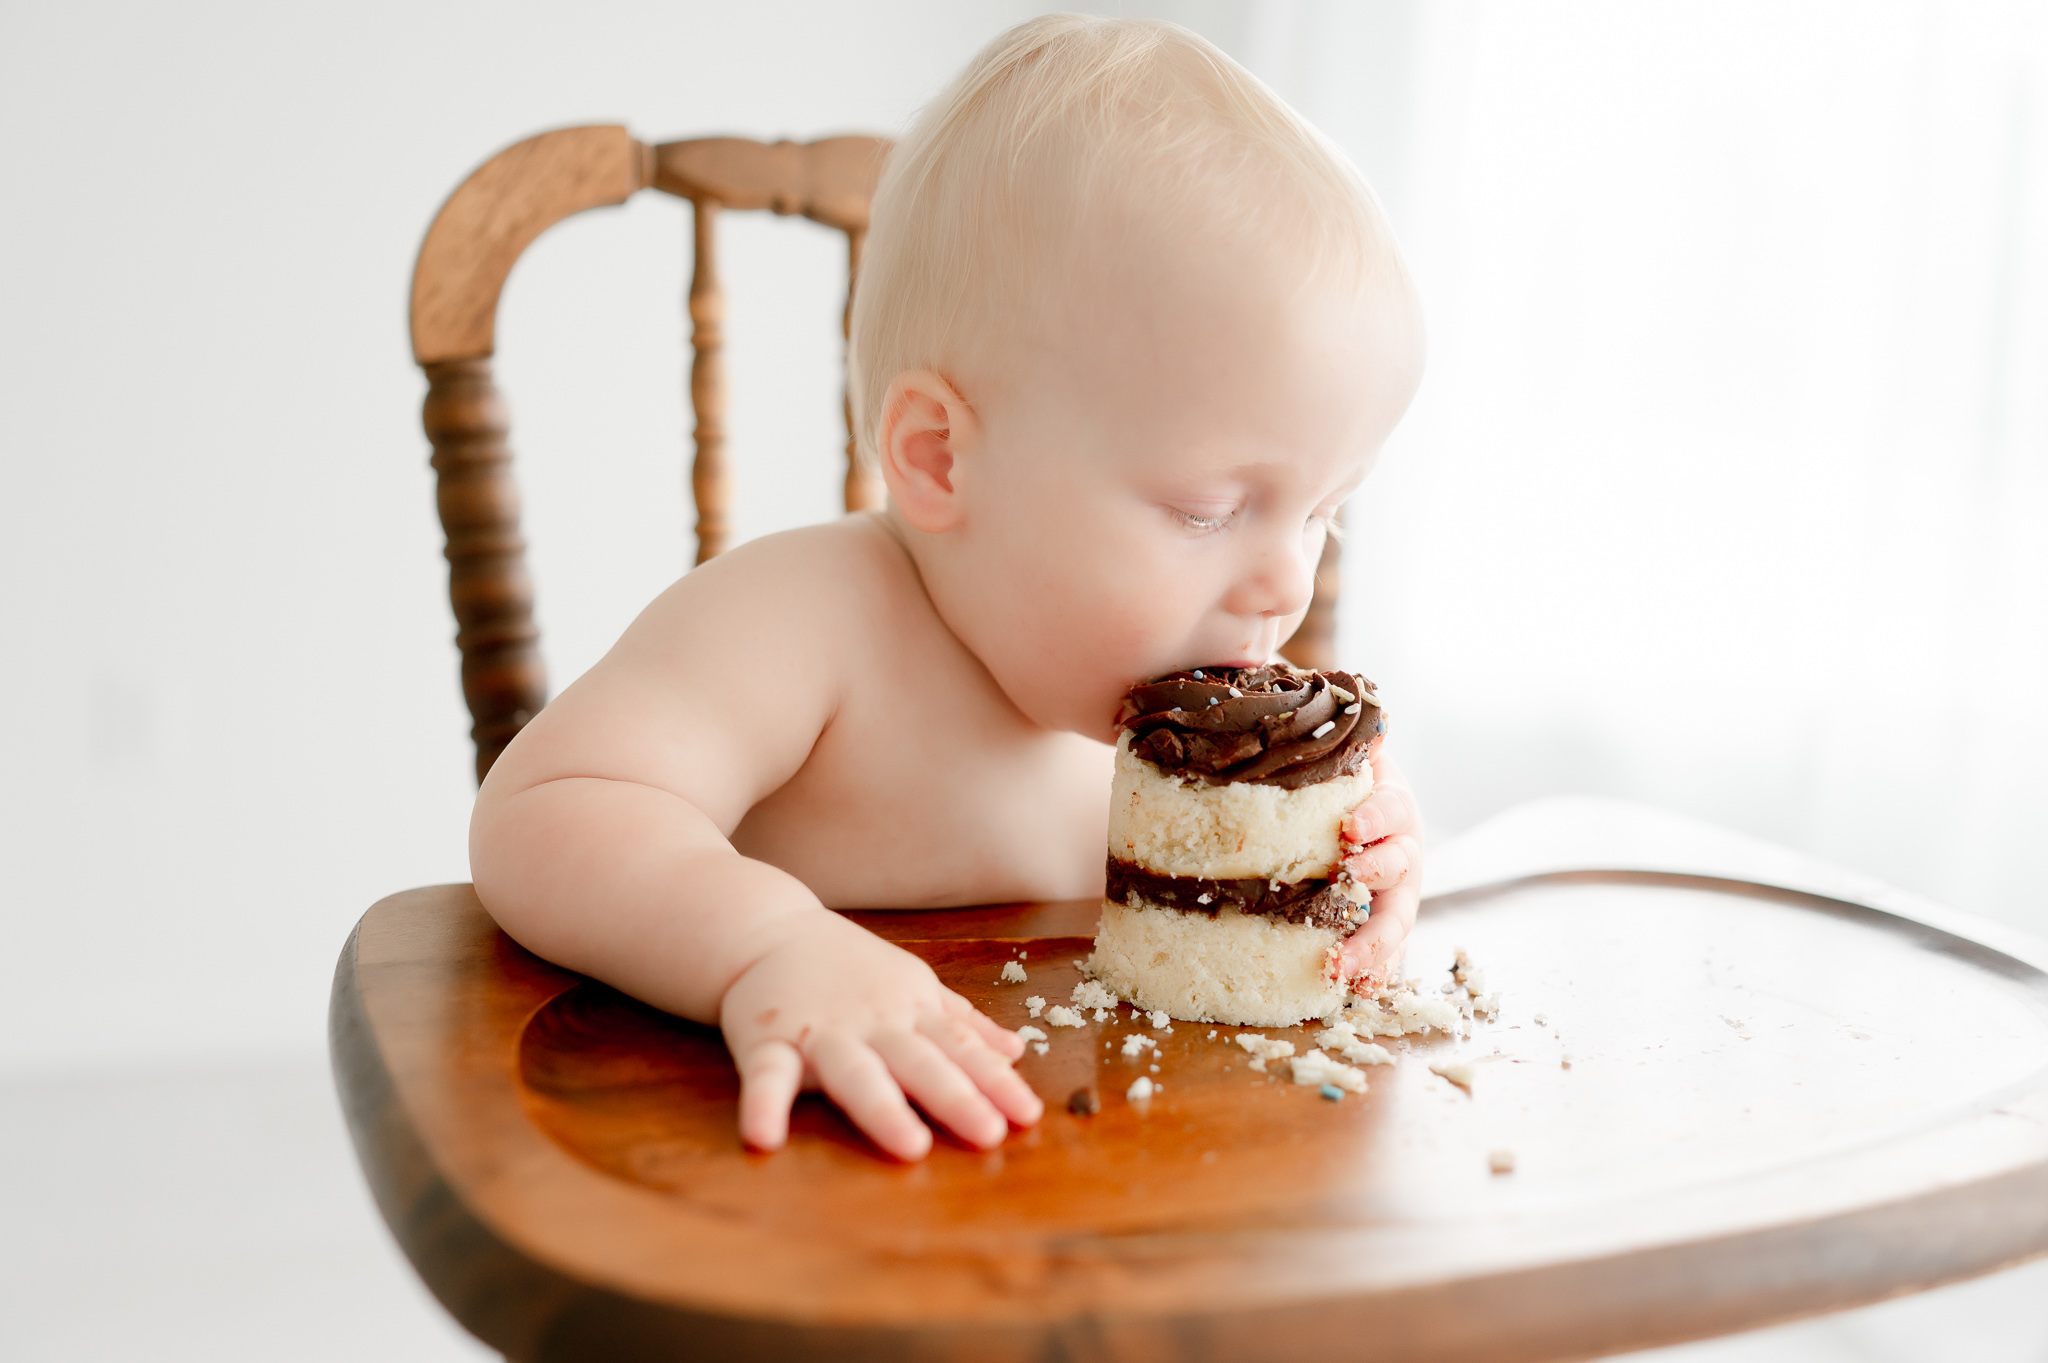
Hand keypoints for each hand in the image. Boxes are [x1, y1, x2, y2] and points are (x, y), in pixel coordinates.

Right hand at [721, 914, 1044, 1159]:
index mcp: (910, 1010)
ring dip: (882, 1108)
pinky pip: (765, 1076)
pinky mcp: (765, 1042)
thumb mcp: (913, 984)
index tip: (1029, 1115)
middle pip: (919, 1062)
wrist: (764, 930)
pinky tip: (764, 1139)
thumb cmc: (847, 967)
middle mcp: (872, 1023)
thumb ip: (962, 1022)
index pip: (961, 1047)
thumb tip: (1015, 1052)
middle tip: (991, 1134)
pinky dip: (763, 1105)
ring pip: (855, 1073)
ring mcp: (819, 1033)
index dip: (995, 1081)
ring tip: (911, 1147)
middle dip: (955, 1096)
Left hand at [1336, 745, 1421, 987]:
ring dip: (1373, 946)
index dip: (1373, 819)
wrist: (1354, 806)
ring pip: (1395, 921)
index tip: (1348, 829)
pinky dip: (1376, 972)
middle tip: (1348, 887)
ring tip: (1342, 969)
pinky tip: (1356, 994)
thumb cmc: (1344, 779)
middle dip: (1376, 883)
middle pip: (1400, 872)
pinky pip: (1386, 952)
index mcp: (1395, 808)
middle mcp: (1403, 852)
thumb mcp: (1348, 752)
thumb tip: (1358, 708)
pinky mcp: (1383, 923)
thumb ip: (1351, 735)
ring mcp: (1397, 893)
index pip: (1390, 811)